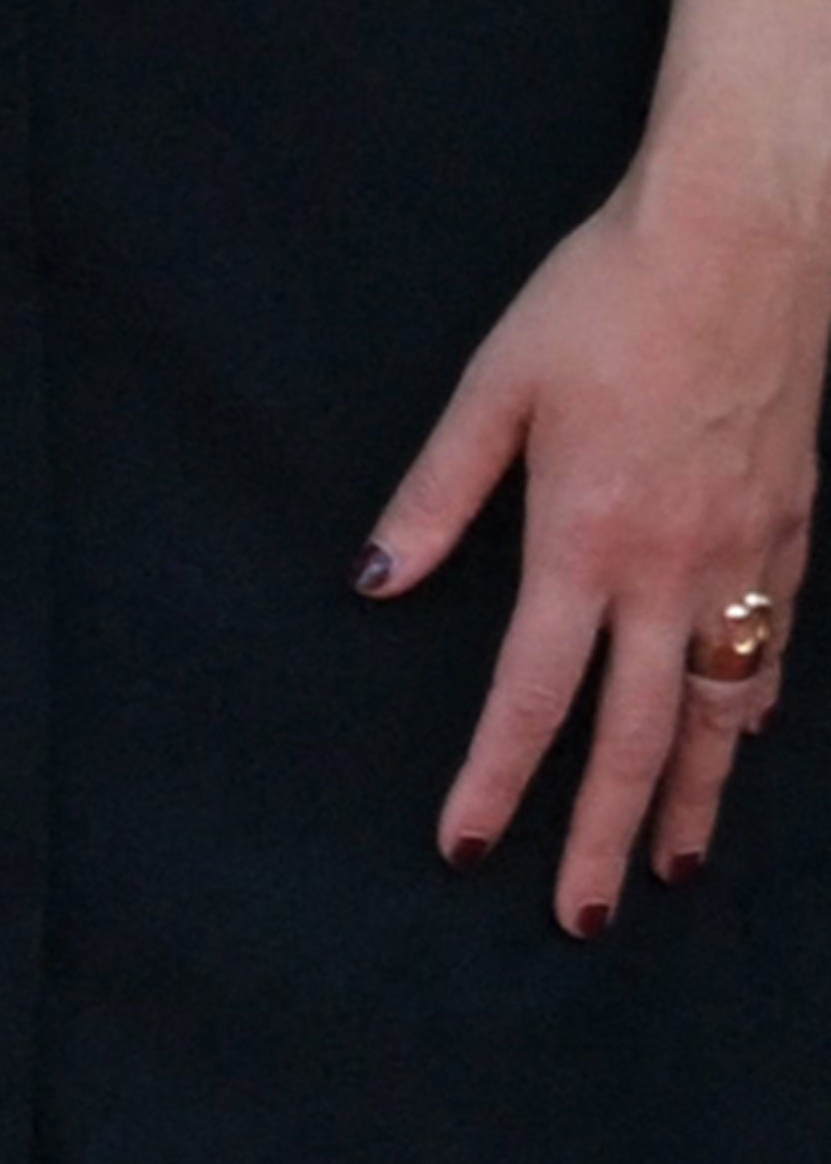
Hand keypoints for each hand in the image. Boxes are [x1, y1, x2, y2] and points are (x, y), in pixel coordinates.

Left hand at [368, 152, 829, 928]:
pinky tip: (736, 746)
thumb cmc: (606, 300)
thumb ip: (437, 494)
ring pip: (719, 715)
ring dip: (692, 798)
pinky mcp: (791, 535)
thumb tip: (374, 582)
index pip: (532, 695)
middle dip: (603, 836)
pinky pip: (772, 655)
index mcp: (585, 541)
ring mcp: (746, 562)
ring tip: (671, 869)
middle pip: (636, 738)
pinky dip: (749, 716)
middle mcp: (675, 573)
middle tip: (582, 919)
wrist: (747, 244)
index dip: (496, 780)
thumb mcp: (496, 388)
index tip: (465, 848)